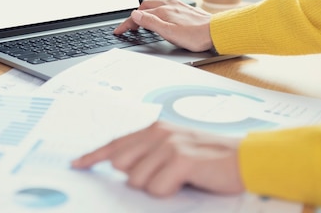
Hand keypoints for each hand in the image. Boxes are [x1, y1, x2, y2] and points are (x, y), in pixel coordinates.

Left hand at [72, 121, 244, 196]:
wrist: (244, 159)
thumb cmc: (208, 158)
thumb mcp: (174, 149)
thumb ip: (147, 154)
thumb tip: (121, 168)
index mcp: (153, 129)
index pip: (115, 144)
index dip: (94, 156)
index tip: (77, 164)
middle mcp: (158, 133)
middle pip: (122, 166)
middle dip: (137, 178)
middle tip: (162, 176)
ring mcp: (169, 145)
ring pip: (137, 181)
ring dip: (156, 187)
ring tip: (178, 178)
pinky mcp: (181, 159)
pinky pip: (157, 188)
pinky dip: (169, 191)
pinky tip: (185, 182)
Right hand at [114, 0, 213, 52]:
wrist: (216, 32)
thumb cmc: (195, 35)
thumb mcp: (168, 32)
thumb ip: (150, 22)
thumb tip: (134, 14)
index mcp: (163, 11)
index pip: (139, 15)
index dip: (126, 24)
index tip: (119, 31)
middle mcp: (169, 5)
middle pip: (145, 6)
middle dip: (135, 15)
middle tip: (129, 26)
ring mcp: (177, 6)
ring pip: (155, 5)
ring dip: (145, 12)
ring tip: (142, 21)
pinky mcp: (184, 9)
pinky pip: (165, 6)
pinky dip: (156, 11)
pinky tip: (161, 18)